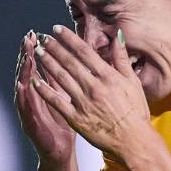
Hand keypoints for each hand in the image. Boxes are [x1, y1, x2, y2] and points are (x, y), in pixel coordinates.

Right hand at [15, 31, 76, 167]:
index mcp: (41, 91)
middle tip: (27, 39)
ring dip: (22, 72)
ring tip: (24, 57)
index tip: (36, 33)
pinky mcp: (29, 124)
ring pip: (23, 87)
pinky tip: (22, 85)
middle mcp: (31, 98)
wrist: (59, 151)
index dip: (34, 50)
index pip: (36, 66)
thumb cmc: (63, 124)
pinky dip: (23, 96)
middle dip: (25, 55)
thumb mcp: (65, 98)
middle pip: (26, 72)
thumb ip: (63, 79)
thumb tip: (68, 58)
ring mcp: (28, 111)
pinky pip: (25, 109)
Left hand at [32, 26, 151, 160]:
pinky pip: (56, 101)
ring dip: (47, 63)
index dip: (68, 38)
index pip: (83, 51)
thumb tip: (118, 35)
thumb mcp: (132, 82)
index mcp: (108, 76)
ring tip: (38, 53)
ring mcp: (83, 103)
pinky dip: (45, 90)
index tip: (56, 29)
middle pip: (69, 62)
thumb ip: (122, 58)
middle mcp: (93, 87)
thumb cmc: (135, 112)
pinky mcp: (76, 118)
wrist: (133, 141)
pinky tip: (35, 81)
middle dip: (54, 48)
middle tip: (42, 38)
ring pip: (61, 78)